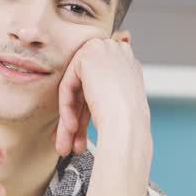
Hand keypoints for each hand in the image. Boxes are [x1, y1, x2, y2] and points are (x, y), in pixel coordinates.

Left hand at [54, 38, 151, 157]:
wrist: (129, 125)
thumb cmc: (128, 124)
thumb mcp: (114, 105)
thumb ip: (97, 96)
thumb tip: (77, 103)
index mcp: (128, 64)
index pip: (99, 86)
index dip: (85, 111)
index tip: (78, 133)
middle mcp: (117, 52)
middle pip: (86, 88)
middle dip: (76, 119)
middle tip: (70, 143)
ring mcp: (104, 49)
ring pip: (76, 88)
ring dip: (68, 119)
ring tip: (65, 146)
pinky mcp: (88, 54)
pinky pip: (69, 84)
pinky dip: (66, 108)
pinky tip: (71, 128)